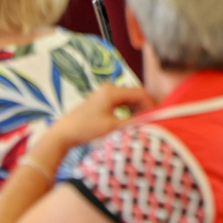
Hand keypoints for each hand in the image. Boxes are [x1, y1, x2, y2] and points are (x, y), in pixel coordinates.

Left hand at [35, 85, 154, 162]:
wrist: (63, 134)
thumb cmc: (86, 129)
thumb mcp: (112, 127)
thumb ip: (134, 123)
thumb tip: (153, 121)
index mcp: (112, 91)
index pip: (140, 93)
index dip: (152, 105)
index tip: (159, 117)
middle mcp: (109, 89)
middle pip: (135, 95)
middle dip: (145, 108)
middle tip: (153, 122)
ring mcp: (104, 94)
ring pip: (128, 100)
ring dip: (137, 111)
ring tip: (142, 124)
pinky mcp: (100, 102)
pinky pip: (120, 104)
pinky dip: (128, 112)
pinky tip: (130, 123)